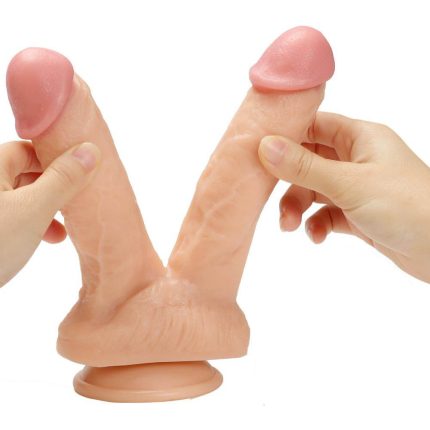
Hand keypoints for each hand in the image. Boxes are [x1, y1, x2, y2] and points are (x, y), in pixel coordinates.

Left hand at [0, 140, 99, 286]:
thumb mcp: (34, 210)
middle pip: (25, 175)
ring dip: (46, 212)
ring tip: (61, 234)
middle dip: (55, 191)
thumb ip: (64, 180)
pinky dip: (30, 225)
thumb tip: (91, 151)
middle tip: (75, 208)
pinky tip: (42, 241)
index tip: (81, 176)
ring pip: (20, 199)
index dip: (56, 160)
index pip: (28, 150)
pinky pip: (12, 218)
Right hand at [258, 112, 429, 282]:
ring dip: (298, 207)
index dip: (286, 135)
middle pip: (308, 162)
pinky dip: (317, 224)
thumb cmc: (408, 206)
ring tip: (291, 226)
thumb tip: (264, 146)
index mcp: (360, 137)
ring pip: (314, 191)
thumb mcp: (350, 184)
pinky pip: (326, 214)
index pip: (314, 125)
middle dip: (288, 183)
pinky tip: (318, 236)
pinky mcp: (358, 214)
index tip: (258, 151)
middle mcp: (357, 159)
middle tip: (273, 199)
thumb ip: (304, 167)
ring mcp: (357, 188)